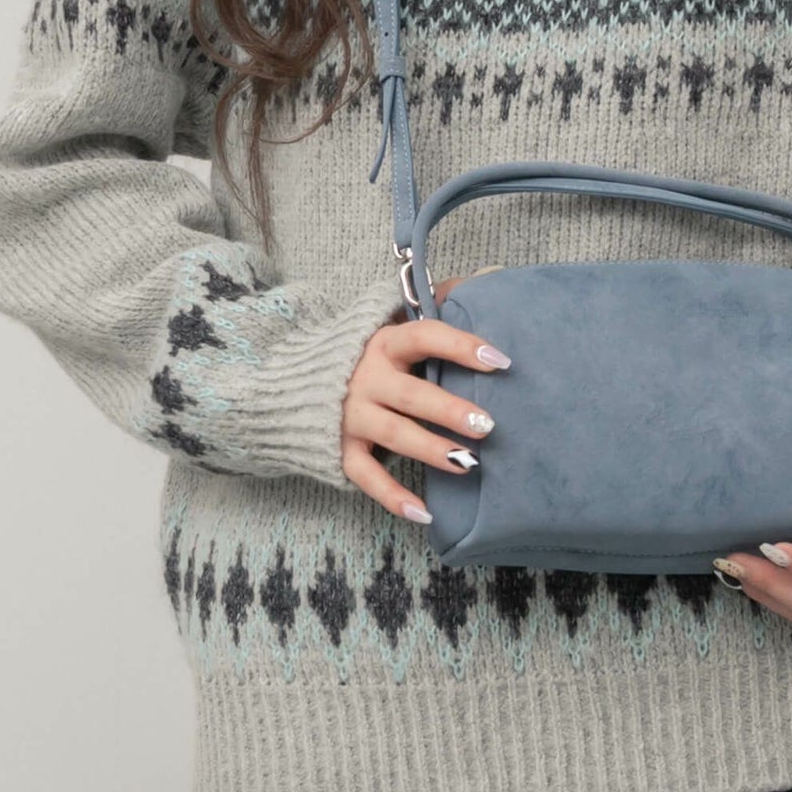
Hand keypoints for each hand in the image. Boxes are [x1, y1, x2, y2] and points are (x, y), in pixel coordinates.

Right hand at [342, 266, 509, 520]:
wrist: (291, 383)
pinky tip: (425, 513)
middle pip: (413, 395)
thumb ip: (435, 304)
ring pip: (395, 436)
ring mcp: (351, 416)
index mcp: (383, 342)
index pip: (425, 337)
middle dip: (450, 410)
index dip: (462, 346)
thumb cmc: (363, 353)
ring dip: (432, 450)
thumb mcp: (389, 322)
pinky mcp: (340, 450)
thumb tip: (488, 278)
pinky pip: (367, 477)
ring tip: (469, 463)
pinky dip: (394, 498)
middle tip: (488, 424)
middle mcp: (365, 378)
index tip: (500, 361)